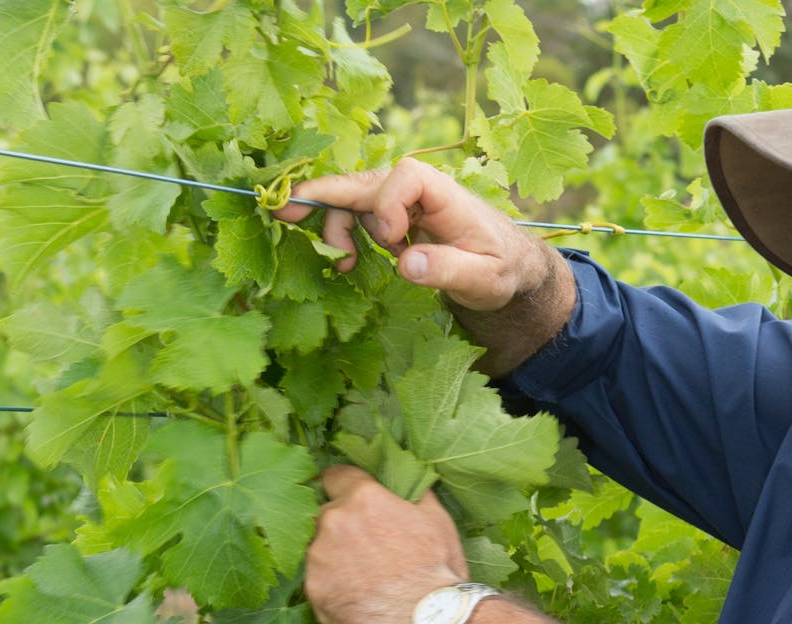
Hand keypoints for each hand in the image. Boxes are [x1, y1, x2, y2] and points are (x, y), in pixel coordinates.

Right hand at [273, 158, 555, 312]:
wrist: (510, 265)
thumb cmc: (503, 268)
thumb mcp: (486, 278)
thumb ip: (449, 269)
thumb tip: (406, 263)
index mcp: (445, 193)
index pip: (405, 178)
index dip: (388, 204)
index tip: (391, 240)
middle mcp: (419, 189)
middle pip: (364, 182)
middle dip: (323, 194)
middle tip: (282, 209)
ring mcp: (401, 201)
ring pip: (353, 200)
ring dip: (335, 225)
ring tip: (341, 263)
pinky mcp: (392, 216)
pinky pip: (356, 214)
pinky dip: (342, 232)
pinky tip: (346, 261)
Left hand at [303, 465, 467, 623]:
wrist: (426, 619)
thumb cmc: (437, 566)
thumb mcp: (437, 519)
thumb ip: (414, 492)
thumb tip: (407, 479)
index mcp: (363, 498)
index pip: (334, 476)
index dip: (344, 484)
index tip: (351, 496)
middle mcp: (333, 521)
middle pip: (326, 514)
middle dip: (342, 525)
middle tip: (367, 545)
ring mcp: (318, 557)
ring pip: (320, 549)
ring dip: (336, 556)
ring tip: (365, 578)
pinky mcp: (313, 590)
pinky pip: (319, 581)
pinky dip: (334, 586)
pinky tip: (358, 597)